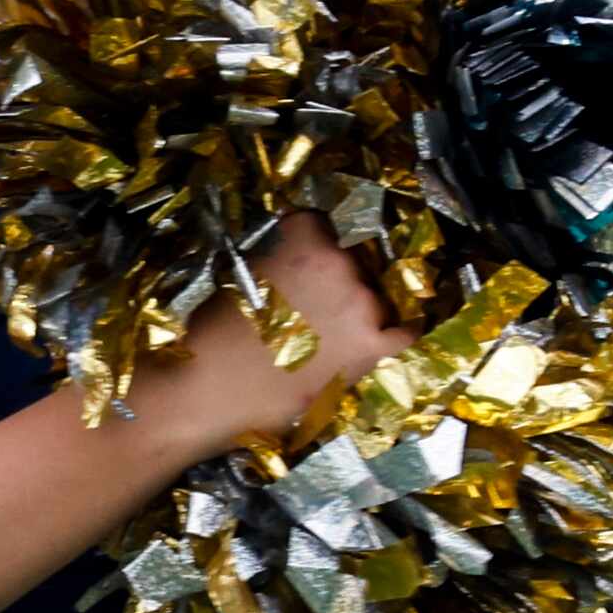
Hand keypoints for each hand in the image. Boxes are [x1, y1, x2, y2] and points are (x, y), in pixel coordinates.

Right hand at [150, 214, 412, 456]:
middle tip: (313, 306)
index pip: (324, 225)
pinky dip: (397, 332)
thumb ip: (280, 259)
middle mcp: (341, 261)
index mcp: (305, 236)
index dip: (314, 245)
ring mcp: (362, 303)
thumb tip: (295, 265)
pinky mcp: (371, 345)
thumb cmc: (214, 331)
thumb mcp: (242, 272)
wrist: (209, 388)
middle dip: (337, 278)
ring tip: (331, 332)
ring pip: (375, 295)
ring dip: (359, 308)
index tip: (306, 261)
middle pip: (354, 261)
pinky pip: (403, 333)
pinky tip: (389, 334)